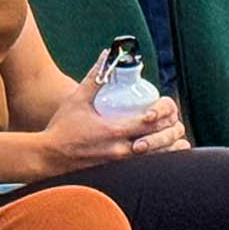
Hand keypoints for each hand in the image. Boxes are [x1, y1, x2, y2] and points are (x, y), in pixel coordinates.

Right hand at [34, 78, 188, 175]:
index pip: (148, 122)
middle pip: (157, 142)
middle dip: (171, 131)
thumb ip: (95, 77)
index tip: (166, 106)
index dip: (162, 113)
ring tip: (179, 142)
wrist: (48, 157)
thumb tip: (107, 55)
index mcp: (113, 131)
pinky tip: (166, 159)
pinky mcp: (117, 175)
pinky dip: (159, 164)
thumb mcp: (77, 100)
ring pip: (155, 160)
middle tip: (177, 123)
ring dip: (170, 150)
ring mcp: (119, 166)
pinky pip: (144, 170)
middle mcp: (120, 151)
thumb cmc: (62, 128)